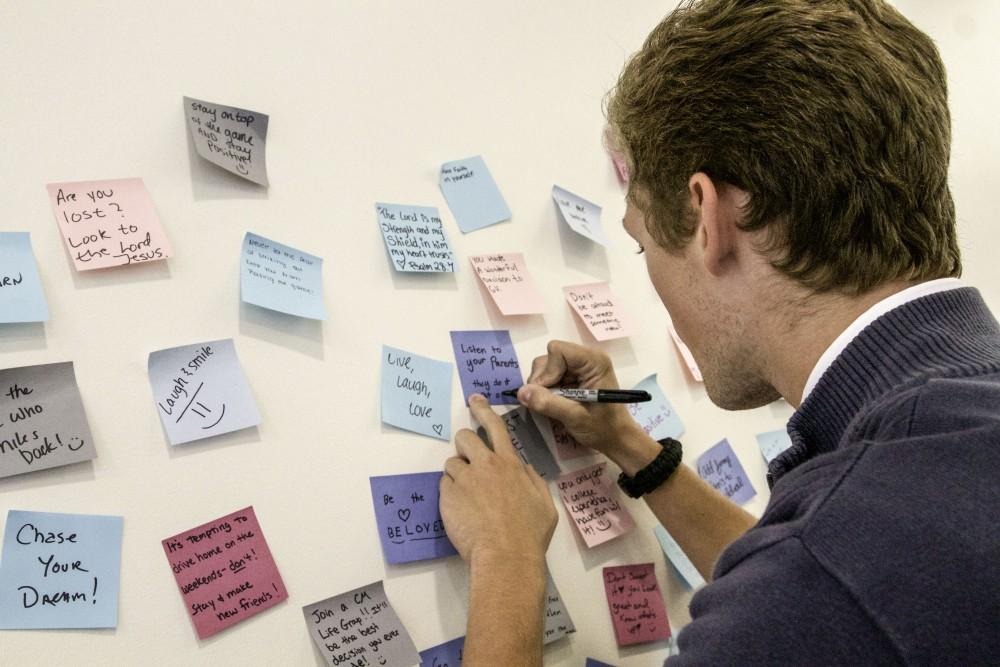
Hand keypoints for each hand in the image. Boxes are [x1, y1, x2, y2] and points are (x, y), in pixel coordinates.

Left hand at [440, 394, 557, 565]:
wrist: (505, 556)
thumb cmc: (529, 534)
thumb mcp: (544, 504)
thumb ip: (533, 480)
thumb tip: (523, 469)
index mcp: (510, 464)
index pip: (495, 427)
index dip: (483, 410)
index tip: (475, 400)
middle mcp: (485, 465)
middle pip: (465, 437)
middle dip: (464, 444)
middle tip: (469, 461)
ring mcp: (465, 480)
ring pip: (452, 463)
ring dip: (458, 475)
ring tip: (468, 497)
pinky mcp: (448, 496)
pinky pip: (444, 486)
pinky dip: (450, 494)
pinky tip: (462, 511)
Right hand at [516, 340, 656, 471]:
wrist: (615, 438)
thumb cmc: (602, 428)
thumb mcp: (575, 417)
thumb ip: (548, 403)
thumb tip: (521, 392)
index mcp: (593, 361)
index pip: (557, 350)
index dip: (548, 370)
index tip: (549, 392)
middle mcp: (585, 358)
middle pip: (548, 358)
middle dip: (543, 380)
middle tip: (549, 401)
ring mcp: (577, 367)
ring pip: (545, 367)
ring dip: (543, 387)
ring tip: (555, 404)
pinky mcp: (572, 376)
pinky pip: (548, 377)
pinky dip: (546, 391)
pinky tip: (556, 403)